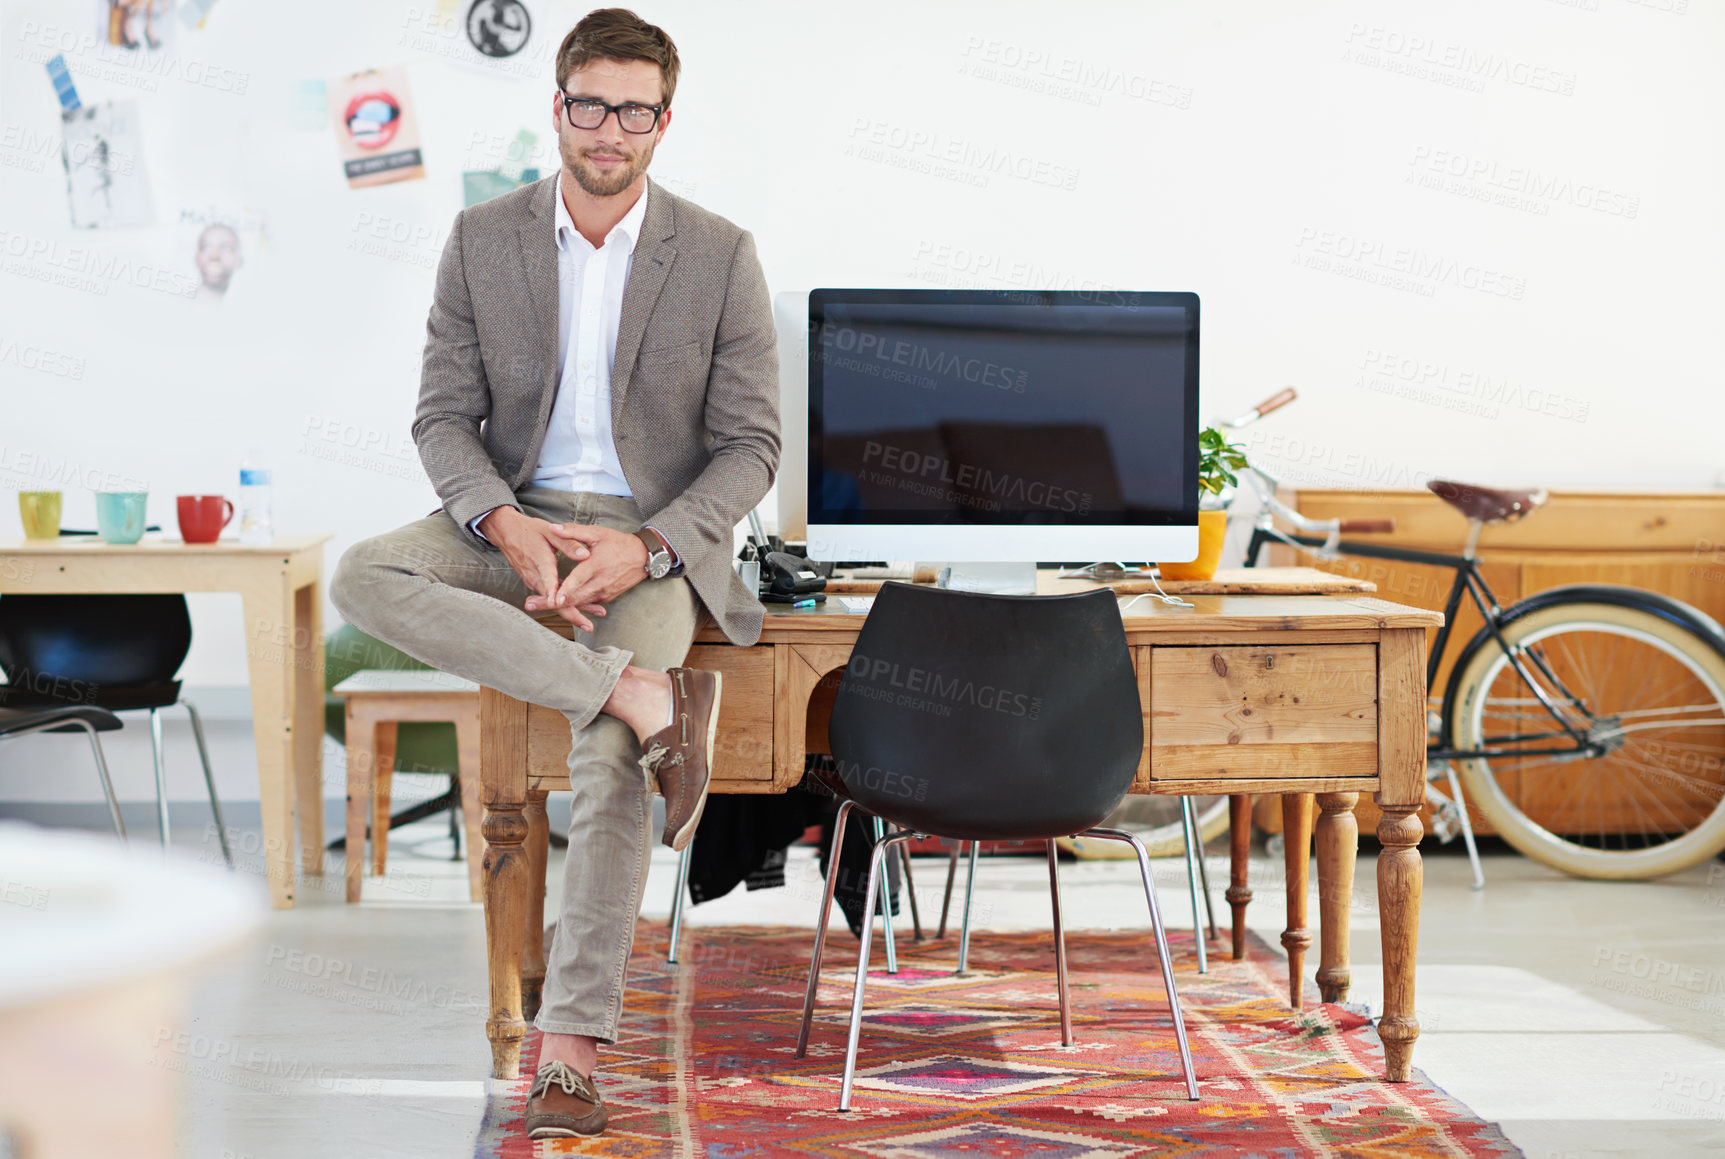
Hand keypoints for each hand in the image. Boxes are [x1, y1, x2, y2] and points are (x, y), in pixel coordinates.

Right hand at [479, 507, 608, 630]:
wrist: (507, 533)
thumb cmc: (530, 531)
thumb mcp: (550, 532)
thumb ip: (568, 543)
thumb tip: (585, 555)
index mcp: (540, 561)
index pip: (548, 581)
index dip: (554, 594)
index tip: (561, 604)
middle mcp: (535, 577)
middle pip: (552, 601)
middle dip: (571, 613)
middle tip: (588, 626)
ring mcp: (534, 582)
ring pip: (552, 602)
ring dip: (570, 612)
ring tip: (588, 623)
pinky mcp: (535, 584)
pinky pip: (550, 598)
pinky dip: (564, 606)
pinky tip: (579, 611)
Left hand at [526, 525, 649, 622]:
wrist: (642, 557)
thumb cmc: (618, 543)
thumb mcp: (596, 533)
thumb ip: (573, 531)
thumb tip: (553, 527)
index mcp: (596, 565)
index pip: (578, 580)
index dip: (565, 590)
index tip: (553, 598)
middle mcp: (600, 582)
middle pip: (574, 597)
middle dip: (552, 603)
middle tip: (531, 604)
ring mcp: (604, 592)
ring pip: (580, 603)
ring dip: (560, 607)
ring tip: (539, 606)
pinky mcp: (606, 598)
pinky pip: (587, 603)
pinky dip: (573, 606)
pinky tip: (558, 606)